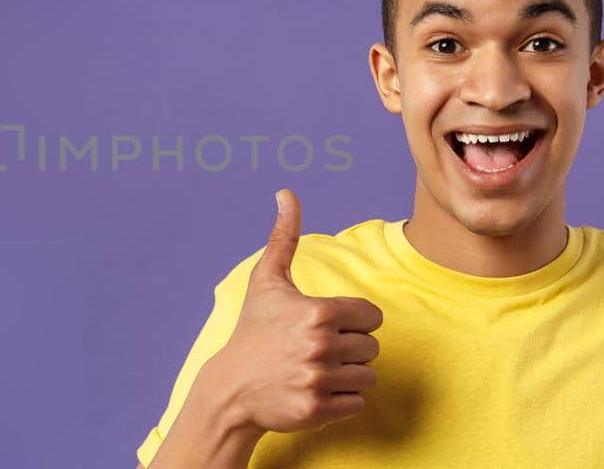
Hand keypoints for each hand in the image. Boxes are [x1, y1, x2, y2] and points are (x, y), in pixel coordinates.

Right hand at [207, 189, 384, 433]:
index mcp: (318, 312)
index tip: (329, 327)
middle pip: (372, 348)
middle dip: (351, 350)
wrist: (230, 388)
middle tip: (320, 351)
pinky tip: (316, 390)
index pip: (372, 317)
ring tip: (318, 371)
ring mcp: (318, 380)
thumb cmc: (253, 330)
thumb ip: (283, 236)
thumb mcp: (266, 281)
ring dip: (348, 376)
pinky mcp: (317, 410)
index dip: (354, 322)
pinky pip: (357, 404)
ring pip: (368, 377)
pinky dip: (342, 402)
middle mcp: (320, 345)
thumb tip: (286, 193)